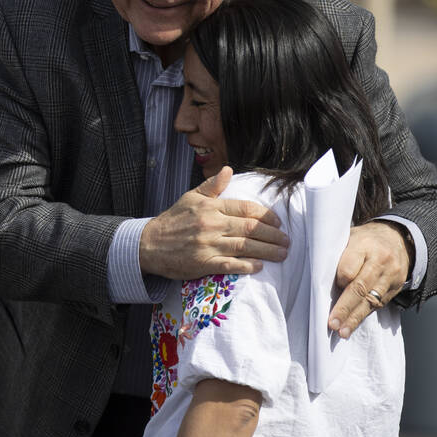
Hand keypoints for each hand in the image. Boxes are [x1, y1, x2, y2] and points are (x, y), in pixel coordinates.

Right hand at [140, 167, 288, 280]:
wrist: (149, 244)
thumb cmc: (172, 220)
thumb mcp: (190, 197)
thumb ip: (211, 185)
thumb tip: (229, 170)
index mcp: (210, 206)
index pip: (245, 208)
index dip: (266, 215)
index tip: (278, 222)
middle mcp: (211, 224)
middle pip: (250, 228)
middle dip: (273, 235)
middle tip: (287, 240)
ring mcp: (207, 245)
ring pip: (245, 246)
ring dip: (267, 251)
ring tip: (282, 253)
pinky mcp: (202, 263)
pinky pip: (230, 265)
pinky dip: (247, 266)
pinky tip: (259, 266)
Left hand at [327, 221, 410, 337]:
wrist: (397, 238)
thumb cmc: (363, 241)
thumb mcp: (348, 238)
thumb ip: (337, 256)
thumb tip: (320, 280)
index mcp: (364, 244)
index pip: (348, 268)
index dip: (339, 281)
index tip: (328, 289)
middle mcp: (380, 260)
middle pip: (360, 288)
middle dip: (345, 308)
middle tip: (333, 323)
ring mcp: (391, 275)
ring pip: (371, 300)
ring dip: (355, 318)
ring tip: (342, 332)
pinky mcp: (397, 287)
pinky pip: (379, 304)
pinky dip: (364, 315)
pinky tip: (353, 324)